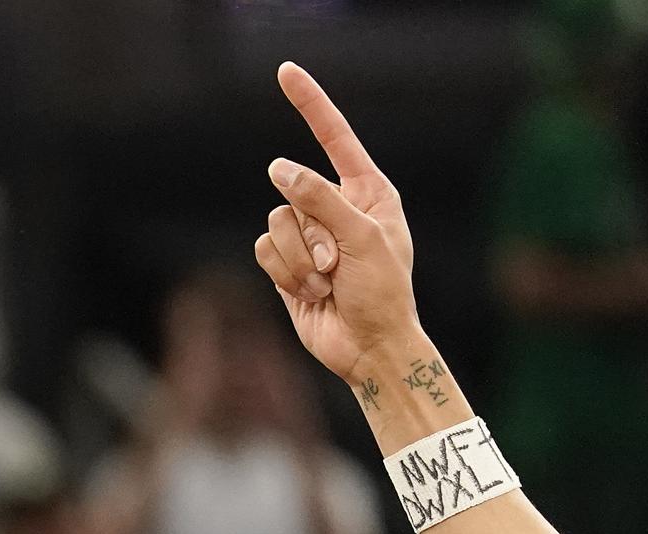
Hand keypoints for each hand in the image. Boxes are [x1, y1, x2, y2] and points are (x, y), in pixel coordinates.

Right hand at [255, 63, 423, 390]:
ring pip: (275, 222)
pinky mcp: (286, 265)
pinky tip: (309, 292)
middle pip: (294, 192)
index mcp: (368, 192)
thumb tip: (278, 168)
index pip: (334, 138)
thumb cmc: (383, 292)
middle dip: (311, 233)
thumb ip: (320, 199)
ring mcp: (309, 237)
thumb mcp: (361, 238)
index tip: (285, 72)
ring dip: (297, 259)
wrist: (368, 348)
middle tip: (337, 264)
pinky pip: (264, 250)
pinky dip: (283, 272)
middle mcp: (335, 208)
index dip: (310, 105)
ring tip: (326, 282)